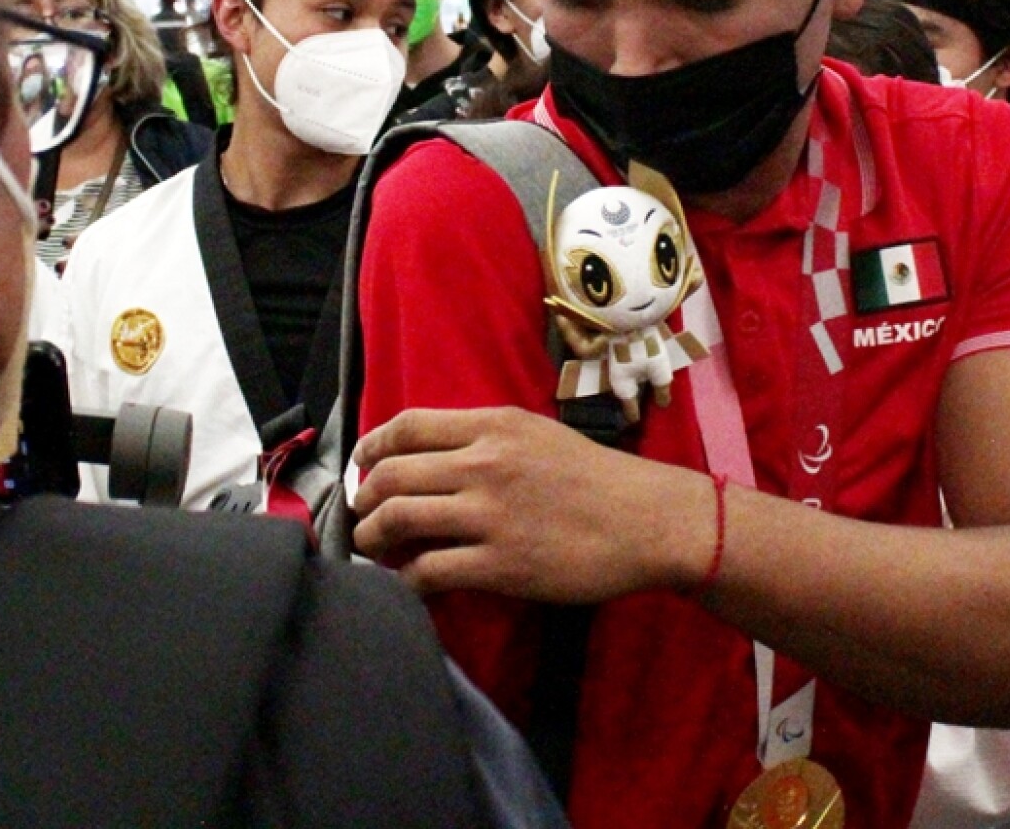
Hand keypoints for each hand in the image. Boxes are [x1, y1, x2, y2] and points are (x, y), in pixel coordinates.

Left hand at [351, 406, 713, 602]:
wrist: (646, 521)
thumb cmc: (596, 477)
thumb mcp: (537, 435)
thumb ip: (484, 440)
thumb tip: (430, 459)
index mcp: (493, 426)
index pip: (406, 426)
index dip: (372, 447)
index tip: (362, 467)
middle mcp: (483, 464)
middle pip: (391, 475)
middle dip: (364, 498)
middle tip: (363, 515)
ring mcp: (489, 515)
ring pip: (398, 520)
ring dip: (372, 538)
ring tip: (372, 548)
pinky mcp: (499, 565)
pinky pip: (428, 571)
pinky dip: (405, 579)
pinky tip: (407, 583)